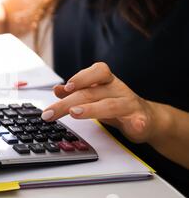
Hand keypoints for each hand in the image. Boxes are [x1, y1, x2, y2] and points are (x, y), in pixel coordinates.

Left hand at [41, 62, 156, 142]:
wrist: (147, 118)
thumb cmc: (115, 104)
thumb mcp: (94, 96)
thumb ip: (75, 93)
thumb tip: (56, 89)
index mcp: (106, 81)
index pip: (97, 71)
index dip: (81, 77)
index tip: (66, 87)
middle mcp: (117, 89)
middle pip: (91, 93)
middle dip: (67, 103)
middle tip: (51, 112)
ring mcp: (129, 104)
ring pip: (111, 105)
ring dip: (92, 109)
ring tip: (76, 113)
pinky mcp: (140, 120)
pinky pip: (139, 120)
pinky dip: (136, 123)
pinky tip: (133, 126)